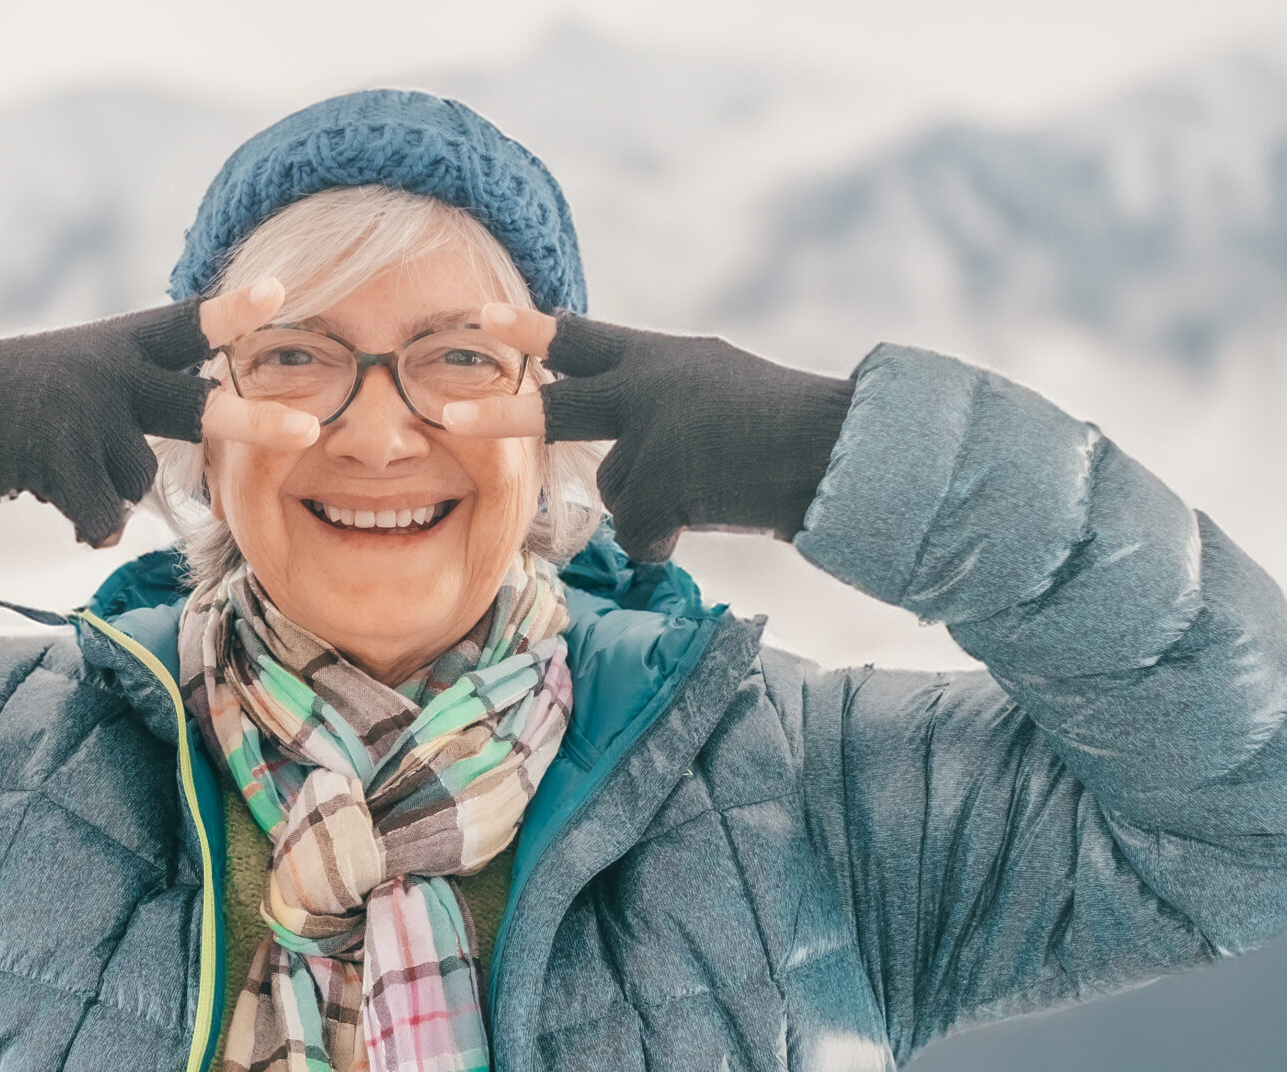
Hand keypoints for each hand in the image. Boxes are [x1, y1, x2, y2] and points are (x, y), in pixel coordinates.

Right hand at [0, 279, 316, 546]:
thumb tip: (200, 431)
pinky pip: (102, 513)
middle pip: (197, 408)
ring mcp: (83, 411)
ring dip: (105, 489)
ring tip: (60, 465)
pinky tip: (54, 497)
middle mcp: (109, 371)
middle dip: (252, 422)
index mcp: (121, 344)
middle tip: (307, 430)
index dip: (233, 310)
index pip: (187, 325)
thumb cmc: (17, 402)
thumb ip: (138, 390)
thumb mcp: (81, 373)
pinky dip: (86, 521)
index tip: (280, 290)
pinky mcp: (55, 452)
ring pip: (137, 480)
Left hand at [442, 303, 852, 561]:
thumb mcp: (717, 385)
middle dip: (502, 413)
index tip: (480, 317)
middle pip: (560, 406)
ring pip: (618, 489)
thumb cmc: (787, 427)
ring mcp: (655, 433)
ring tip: (710, 490)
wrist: (836, 452)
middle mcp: (651, 387)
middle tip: (450, 412)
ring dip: (653, 506)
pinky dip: (666, 540)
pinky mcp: (665, 481)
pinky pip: (639, 531)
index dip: (532, 331)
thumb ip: (659, 395)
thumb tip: (614, 436)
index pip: (585, 338)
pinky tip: (705, 520)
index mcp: (664, 357)